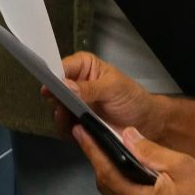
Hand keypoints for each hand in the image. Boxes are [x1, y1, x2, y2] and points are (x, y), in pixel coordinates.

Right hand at [44, 52, 158, 140]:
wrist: (144, 122)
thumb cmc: (131, 98)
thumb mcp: (113, 88)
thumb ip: (89, 87)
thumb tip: (66, 85)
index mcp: (84, 66)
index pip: (61, 67)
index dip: (53, 77)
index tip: (50, 88)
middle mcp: (75, 83)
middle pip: (54, 89)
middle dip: (55, 98)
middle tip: (61, 105)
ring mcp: (74, 103)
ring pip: (56, 108)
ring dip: (60, 114)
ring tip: (68, 117)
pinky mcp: (76, 121)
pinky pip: (64, 125)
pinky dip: (67, 128)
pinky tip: (75, 128)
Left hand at [71, 124, 194, 194]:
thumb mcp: (183, 165)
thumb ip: (150, 152)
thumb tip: (126, 135)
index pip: (108, 174)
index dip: (92, 151)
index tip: (80, 131)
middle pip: (107, 189)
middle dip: (100, 163)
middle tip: (93, 138)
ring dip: (111, 178)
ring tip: (109, 153)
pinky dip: (124, 190)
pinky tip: (129, 175)